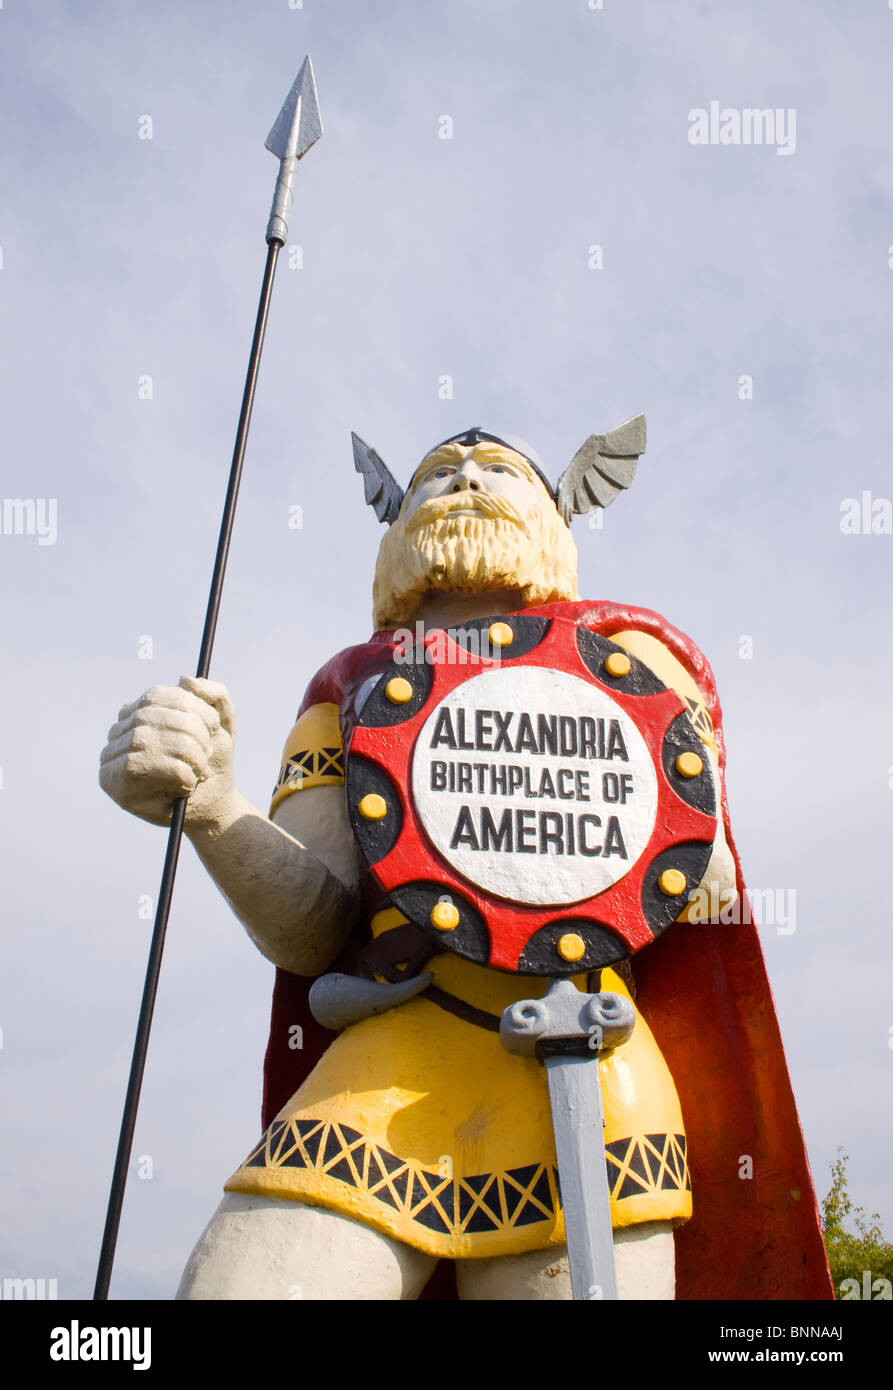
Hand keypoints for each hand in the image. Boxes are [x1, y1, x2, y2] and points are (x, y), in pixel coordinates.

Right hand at [99, 677, 235, 827]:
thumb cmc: (213, 760)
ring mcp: (110, 755)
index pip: (157, 695)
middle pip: (149, 716)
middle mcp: (120, 729)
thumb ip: (214, 695)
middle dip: (191, 733)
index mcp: (141, 710)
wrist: (213, 803)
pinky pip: (142, 766)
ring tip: (201, 769)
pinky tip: (187, 784)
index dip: (190, 706)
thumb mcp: (223, 723)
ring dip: (186, 754)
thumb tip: (184, 679)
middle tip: (209, 752)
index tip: (214, 724)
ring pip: (145, 740)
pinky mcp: (112, 782)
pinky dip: (177, 773)